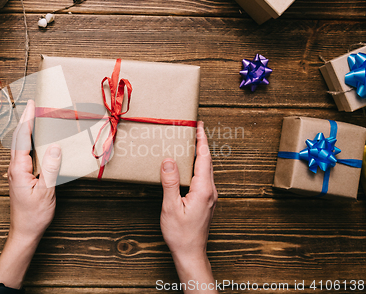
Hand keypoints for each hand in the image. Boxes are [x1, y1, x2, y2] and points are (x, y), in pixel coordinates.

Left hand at [0, 99, 61, 288]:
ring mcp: (16, 172)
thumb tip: (54, 146)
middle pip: (18, 138)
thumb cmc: (34, 216)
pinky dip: (30, 141)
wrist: (24, 233)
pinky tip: (37, 140)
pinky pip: (25, 153)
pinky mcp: (20, 176)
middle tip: (34, 104)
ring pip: (20, 145)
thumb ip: (50, 168)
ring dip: (27, 129)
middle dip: (26, 119)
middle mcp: (14, 167)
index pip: (23, 138)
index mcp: (18, 169)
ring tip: (36, 117)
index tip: (32, 104)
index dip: (28, 119)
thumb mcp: (45, 192)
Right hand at [160, 121, 217, 292]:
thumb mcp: (171, 207)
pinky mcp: (207, 202)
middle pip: (207, 162)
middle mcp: (211, 191)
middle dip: (202, 144)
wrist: (191, 253)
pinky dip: (198, 166)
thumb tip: (169, 160)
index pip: (203, 158)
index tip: (199, 126)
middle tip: (195, 129)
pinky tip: (191, 167)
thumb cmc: (180, 234)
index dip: (201, 140)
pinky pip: (204, 178)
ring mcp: (210, 197)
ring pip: (207, 170)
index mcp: (203, 190)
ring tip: (193, 143)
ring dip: (200, 155)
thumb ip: (170, 182)